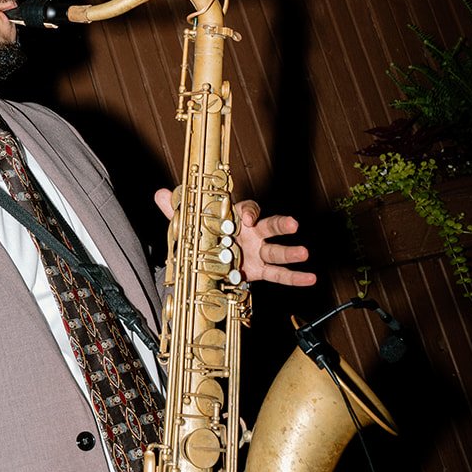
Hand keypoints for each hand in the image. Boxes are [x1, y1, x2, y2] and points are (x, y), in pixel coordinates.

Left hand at [154, 190, 316, 286]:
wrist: (209, 260)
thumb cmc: (205, 237)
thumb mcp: (189, 225)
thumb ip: (176, 211)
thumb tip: (160, 193)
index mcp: (234, 219)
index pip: (247, 210)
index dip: (249, 212)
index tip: (248, 218)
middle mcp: (250, 234)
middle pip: (269, 226)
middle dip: (281, 225)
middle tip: (293, 223)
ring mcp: (257, 252)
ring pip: (276, 251)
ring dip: (291, 252)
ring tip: (305, 253)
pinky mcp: (260, 271)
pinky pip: (279, 274)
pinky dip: (295, 277)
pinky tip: (310, 278)